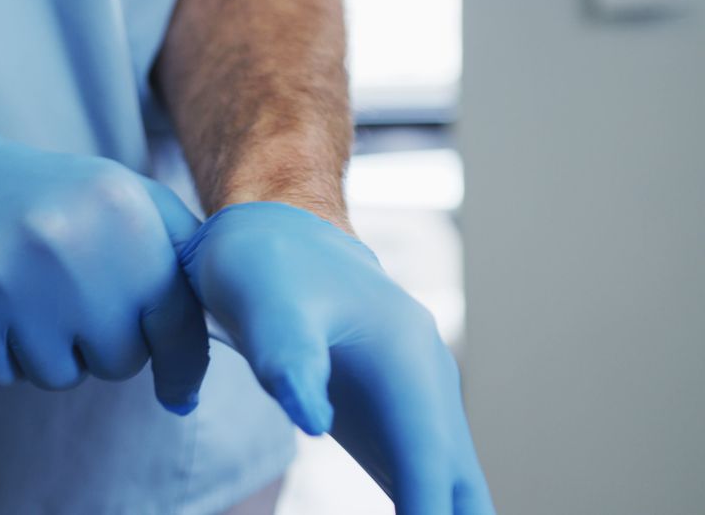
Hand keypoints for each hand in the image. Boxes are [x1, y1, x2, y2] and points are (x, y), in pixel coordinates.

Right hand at [0, 120, 209, 413]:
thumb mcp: (134, 201)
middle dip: (104, 343)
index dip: (181, 364)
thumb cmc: (61, 203)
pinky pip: (4, 376)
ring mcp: (8, 276)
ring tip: (33, 296)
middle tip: (77, 299)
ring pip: (60, 375)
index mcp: (123, 211)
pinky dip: (4, 353)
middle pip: (120, 360)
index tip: (178, 389)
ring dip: (51, 351)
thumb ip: (187, 262)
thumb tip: (200, 371)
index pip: (177, 323)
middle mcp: (68, 242)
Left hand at [172, 201, 493, 513]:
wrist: (279, 238)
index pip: (426, 454)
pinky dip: (428, 514)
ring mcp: (414, 404)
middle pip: (459, 482)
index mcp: (404, 358)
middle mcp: (425, 385)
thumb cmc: (268, 267)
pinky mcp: (390, 420)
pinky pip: (425, 481)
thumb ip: (285, 355)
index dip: (429, 511)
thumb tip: (311, 420)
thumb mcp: (264, 299)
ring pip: (452, 486)